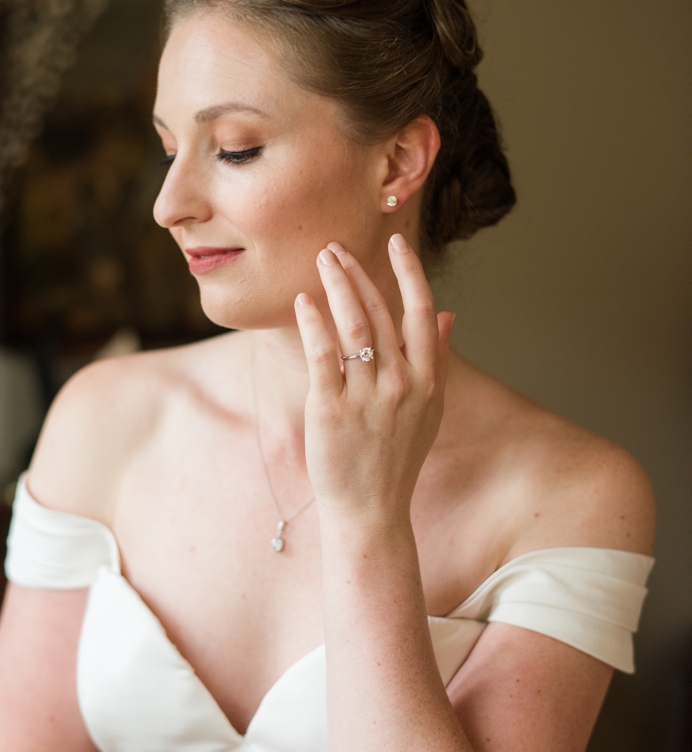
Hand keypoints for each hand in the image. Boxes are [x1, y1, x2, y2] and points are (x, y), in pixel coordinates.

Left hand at [293, 235, 453, 521]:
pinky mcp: (332, 409)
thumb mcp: (429, 410)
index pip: (421, 311)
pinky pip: (323, 356)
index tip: (396, 242)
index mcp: (427, 379)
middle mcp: (401, 383)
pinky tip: (304, 301)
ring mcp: (367, 396)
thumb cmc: (396, 458)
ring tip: (322, 259)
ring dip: (337, 287)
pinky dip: (315, 324)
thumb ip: (437, 359)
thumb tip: (447, 315)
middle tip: (335, 247)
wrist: (371, 509)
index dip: (409, 273)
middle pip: (382, 312)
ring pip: (354, 327)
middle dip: (359, 274)